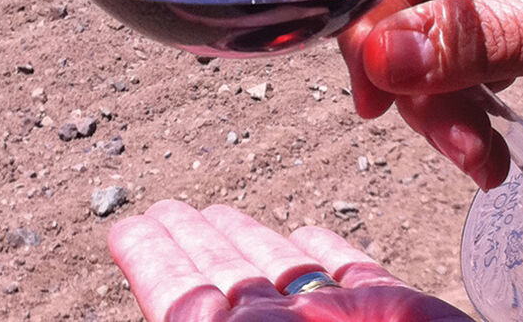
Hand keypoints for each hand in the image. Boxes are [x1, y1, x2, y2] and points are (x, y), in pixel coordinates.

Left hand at [107, 200, 471, 321]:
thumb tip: (173, 314)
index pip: (184, 303)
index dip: (154, 262)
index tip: (128, 229)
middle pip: (229, 282)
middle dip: (196, 244)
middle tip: (168, 211)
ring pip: (285, 272)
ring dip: (249, 238)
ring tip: (213, 212)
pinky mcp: (393, 309)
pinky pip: (358, 276)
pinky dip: (333, 252)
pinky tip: (309, 235)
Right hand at [341, 0, 522, 189]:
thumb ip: (485, 34)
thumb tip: (379, 52)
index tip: (363, 63)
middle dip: (409, 63)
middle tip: (414, 123)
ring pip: (434, 37)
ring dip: (439, 102)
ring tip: (476, 157)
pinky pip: (468, 66)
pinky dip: (466, 111)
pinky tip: (487, 153)